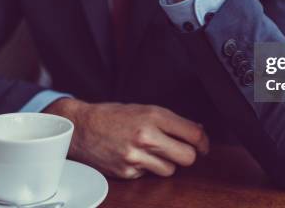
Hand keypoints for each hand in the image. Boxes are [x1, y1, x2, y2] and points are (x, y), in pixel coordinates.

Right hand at [44, 98, 209, 178]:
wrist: (81, 128)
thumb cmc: (113, 116)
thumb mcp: (144, 109)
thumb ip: (170, 121)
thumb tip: (197, 131)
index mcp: (153, 116)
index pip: (193, 134)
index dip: (203, 142)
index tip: (203, 145)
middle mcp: (146, 136)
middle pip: (188, 157)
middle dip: (188, 155)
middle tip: (181, 150)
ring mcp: (136, 157)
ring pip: (170, 169)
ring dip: (166, 163)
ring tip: (152, 151)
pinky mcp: (127, 172)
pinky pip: (149, 175)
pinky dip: (147, 168)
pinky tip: (135, 156)